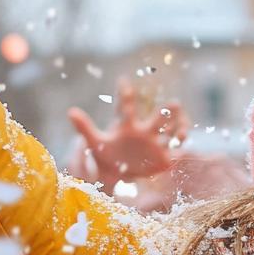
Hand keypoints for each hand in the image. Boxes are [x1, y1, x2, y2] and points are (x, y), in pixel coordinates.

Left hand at [66, 77, 187, 186]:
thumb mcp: (95, 143)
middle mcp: (144, 130)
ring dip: (179, 128)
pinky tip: (182, 146)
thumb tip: (70, 110)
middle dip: (166, 112)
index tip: (123, 80)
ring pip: (172, 130)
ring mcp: (156, 142)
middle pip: (157, 117)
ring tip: (181, 133)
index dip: (125, 95)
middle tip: (174, 104)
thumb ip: (85, 127)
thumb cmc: (106, 154)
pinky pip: (177, 148)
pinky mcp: (164, 156)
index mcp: (127, 125)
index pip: (126, 108)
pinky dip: (181, 146)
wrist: (118, 173)